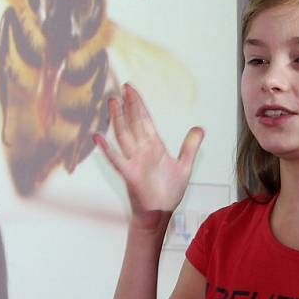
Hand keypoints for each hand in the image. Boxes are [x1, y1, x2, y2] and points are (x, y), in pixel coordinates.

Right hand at [93, 83, 202, 223]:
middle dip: (129, 104)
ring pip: (124, 135)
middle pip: (134, 122)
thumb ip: (190, 146)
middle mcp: (142, 150)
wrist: (161, 212)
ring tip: (112, 102)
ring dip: (117, 119)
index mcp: (154, 146)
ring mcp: (134, 160)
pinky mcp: (129, 174)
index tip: (131, 89)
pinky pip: (116, 159)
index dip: (138, 104)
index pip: (145, 120)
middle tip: (122, 86)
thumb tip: (200, 128)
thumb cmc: (168, 192)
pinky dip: (107, 149)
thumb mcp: (185, 165)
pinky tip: (98, 137)